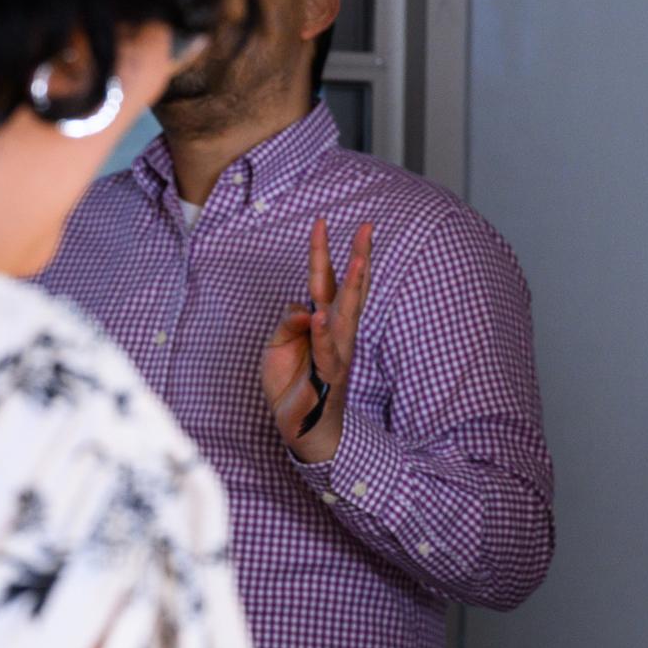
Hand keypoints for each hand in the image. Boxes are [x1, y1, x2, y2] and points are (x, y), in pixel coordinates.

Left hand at [263, 218, 371, 463]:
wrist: (300, 426)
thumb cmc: (292, 382)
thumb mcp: (279, 344)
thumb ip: (288, 321)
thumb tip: (303, 307)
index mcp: (322, 320)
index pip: (324, 279)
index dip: (322, 251)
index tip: (321, 221)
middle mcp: (336, 331)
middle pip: (349, 287)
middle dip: (359, 256)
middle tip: (368, 227)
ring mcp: (337, 351)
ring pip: (347, 313)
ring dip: (354, 286)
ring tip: (359, 260)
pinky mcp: (328, 374)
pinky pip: (326, 350)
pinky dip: (323, 333)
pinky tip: (321, 315)